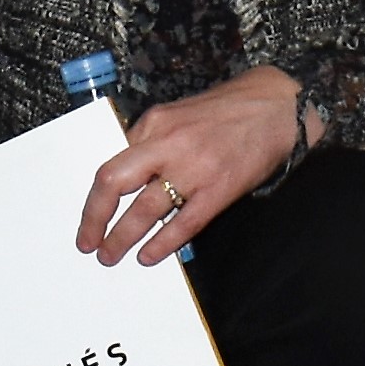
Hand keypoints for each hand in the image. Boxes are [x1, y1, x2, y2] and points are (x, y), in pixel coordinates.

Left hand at [78, 69, 302, 268]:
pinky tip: (149, 256)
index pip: (112, 162)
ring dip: (123, 237)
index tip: (88, 218)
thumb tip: (128, 177)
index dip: (96, 197)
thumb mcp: (178, 114)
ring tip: (111, 255)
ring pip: (145, 209)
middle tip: (88, 243)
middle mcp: (168, 144)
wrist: (277, 109)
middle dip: (95, 217)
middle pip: (115, 182)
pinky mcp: (218, 190)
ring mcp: (194, 168)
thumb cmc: (227, 112)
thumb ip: (151, 141)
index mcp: (155, 123)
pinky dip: (162, 243)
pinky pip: (184, 224)